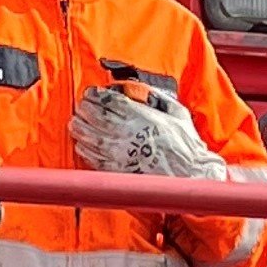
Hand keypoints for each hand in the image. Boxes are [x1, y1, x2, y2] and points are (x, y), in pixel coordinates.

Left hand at [71, 84, 218, 178]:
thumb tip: (144, 92)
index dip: (97, 95)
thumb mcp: (177, 113)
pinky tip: (80, 144)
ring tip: (75, 123)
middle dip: (85, 109)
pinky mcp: (120, 170)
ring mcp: (122, 153)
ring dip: (80, 128)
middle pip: (97, 117)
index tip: (91, 93)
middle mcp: (129, 134)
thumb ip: (159, 100)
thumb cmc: (187, 146)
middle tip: (81, 106)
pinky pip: (95, 159)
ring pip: (92, 137)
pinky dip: (84, 150)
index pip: (111, 101)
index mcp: (142, 117)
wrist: (191, 174)